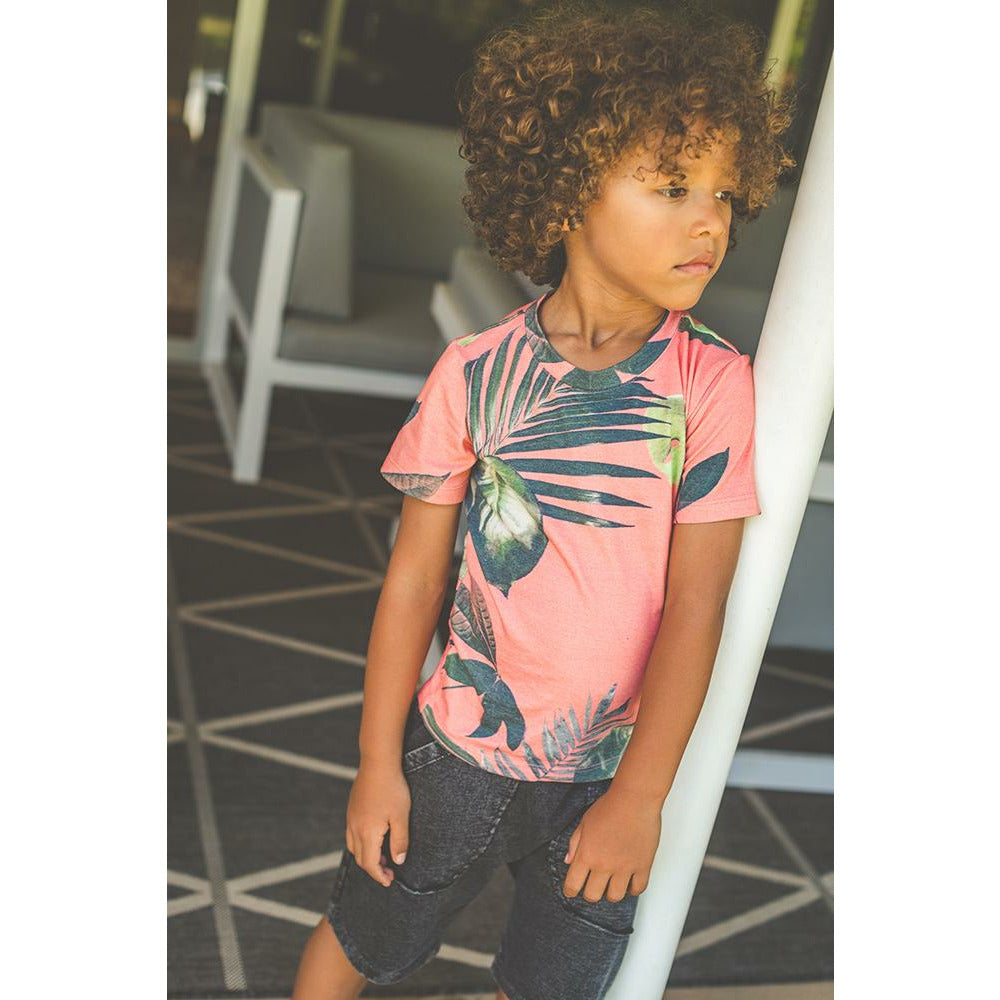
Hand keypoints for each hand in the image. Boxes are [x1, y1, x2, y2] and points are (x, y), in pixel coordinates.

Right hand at [345, 759, 410, 887]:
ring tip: (383, 856)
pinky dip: (361, 843)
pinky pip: (351, 834)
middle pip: (360, 858)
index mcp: (367, 832)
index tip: (389, 881)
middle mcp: (354, 827)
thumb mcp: (401, 816)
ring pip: (353, 847)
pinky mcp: (351, 809)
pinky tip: (374, 837)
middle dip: (374, 868)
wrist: (377, 763)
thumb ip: (400, 841)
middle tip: (390, 871)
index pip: (370, 864)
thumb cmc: (392, 788)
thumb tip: (398, 861)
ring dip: (366, 856)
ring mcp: (351, 818)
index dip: (379, 876)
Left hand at [562, 784, 661, 901]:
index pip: (573, 884)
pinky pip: (638, 889)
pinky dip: (632, 889)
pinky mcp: (643, 866)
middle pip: (593, 895)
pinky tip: (629, 882)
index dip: (570, 891)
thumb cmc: (609, 806)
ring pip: (615, 897)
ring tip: (611, 884)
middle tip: (592, 886)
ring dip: (611, 893)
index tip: (571, 891)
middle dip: (590, 893)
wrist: (635, 798)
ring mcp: (624, 867)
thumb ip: (575, 843)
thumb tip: (569, 861)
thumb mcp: (584, 822)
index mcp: (586, 854)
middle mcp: (604, 864)